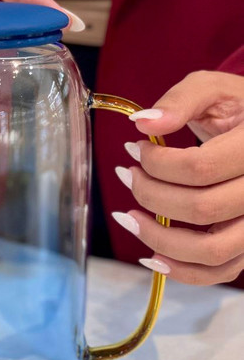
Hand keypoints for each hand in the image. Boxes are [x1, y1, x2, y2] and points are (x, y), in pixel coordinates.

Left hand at [112, 70, 243, 284]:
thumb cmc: (238, 108)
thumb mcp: (214, 89)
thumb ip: (180, 100)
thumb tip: (142, 123)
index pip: (200, 168)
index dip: (157, 163)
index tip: (134, 149)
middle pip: (201, 208)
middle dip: (150, 194)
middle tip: (127, 175)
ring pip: (211, 250)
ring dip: (159, 238)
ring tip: (128, 216)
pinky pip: (220, 271)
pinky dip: (182, 271)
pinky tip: (151, 255)